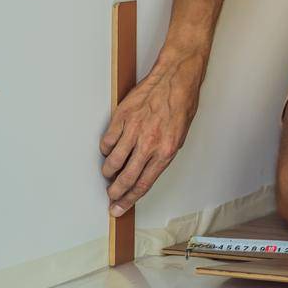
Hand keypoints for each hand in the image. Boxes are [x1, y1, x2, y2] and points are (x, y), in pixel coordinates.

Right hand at [99, 49, 203, 215]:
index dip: (129, 200)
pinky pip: (107, 141)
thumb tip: (145, 171)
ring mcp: (133, 130)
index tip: (119, 209)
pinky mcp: (122, 117)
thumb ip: (162, 155)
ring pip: (112, 161)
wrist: (176, 79)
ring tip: (109, 173)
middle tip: (110, 198)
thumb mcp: (179, 136)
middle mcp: (148, 143)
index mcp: (165, 151)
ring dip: (108, 172)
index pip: (143, 184)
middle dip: (115, 193)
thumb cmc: (181, 105)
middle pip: (125, 177)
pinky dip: (106, 149)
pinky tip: (109, 149)